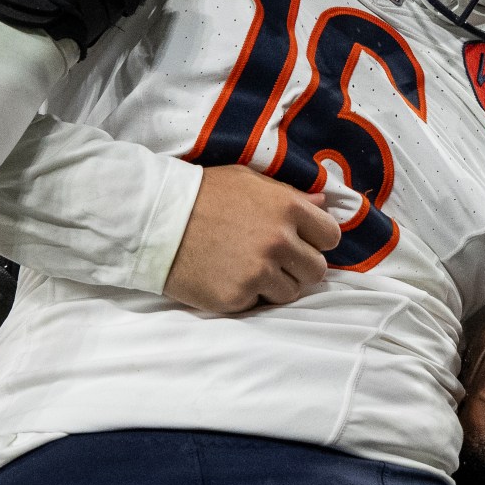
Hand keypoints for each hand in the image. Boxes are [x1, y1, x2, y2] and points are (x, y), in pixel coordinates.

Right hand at [164, 165, 342, 312]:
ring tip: (245, 268)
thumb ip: (288, 194)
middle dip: (298, 267)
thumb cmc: (201, 194)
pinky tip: (227, 277)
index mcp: (287, 208)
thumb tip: (322, 206)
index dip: (315, 240)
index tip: (298, 242)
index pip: (330, 237)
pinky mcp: (238, 297)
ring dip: (274, 284)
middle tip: (271, 260)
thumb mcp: (247, 180)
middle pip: (316, 270)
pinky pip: (259, 304)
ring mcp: (259, 272)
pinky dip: (247, 296)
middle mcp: (279, 241)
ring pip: (291, 292)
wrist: (154, 220)